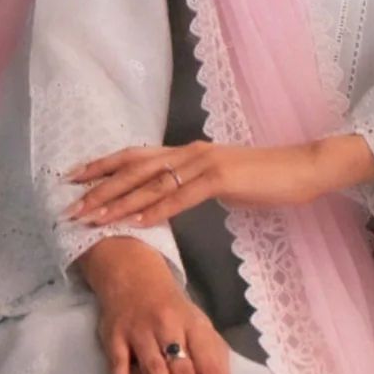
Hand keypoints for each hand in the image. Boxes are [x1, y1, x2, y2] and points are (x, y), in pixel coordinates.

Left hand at [61, 133, 373, 230]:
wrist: (302, 169)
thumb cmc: (264, 179)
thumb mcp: (219, 180)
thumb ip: (191, 185)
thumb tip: (167, 198)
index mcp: (186, 151)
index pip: (134, 157)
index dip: (102, 166)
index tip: (73, 178)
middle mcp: (188, 152)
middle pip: (133, 168)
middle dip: (99, 188)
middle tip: (71, 204)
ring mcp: (203, 163)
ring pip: (151, 182)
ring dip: (119, 202)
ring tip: (93, 218)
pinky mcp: (220, 178)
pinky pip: (180, 197)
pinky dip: (155, 210)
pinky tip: (136, 222)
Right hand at [75, 237, 229, 373]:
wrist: (132, 273)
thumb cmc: (171, 312)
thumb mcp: (198, 329)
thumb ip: (211, 362)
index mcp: (197, 328)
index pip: (211, 371)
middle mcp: (171, 329)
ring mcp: (141, 331)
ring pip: (156, 371)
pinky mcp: (114, 334)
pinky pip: (117, 360)